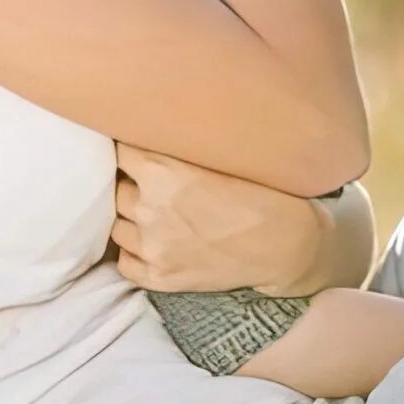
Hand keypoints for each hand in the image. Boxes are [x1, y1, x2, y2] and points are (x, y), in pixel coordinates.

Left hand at [111, 143, 329, 295]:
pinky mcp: (159, 277)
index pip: (119, 152)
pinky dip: (133, 252)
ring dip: (130, 218)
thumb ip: (177, 147)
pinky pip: (125, 262)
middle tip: (151, 185)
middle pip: (116, 189)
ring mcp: (152, 247)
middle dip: (131, 185)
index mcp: (161, 172)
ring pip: (116, 226)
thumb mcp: (218, 156)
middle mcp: (149, 209)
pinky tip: (151, 243)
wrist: (286, 246)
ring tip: (153, 214)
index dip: (129, 150)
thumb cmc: (260, 193)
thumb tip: (148, 126)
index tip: (136, 151)